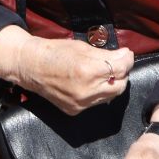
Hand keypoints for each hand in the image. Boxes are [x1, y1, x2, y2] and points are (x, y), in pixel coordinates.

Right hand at [0, 29, 127, 116]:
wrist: (31, 66)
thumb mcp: (83, 47)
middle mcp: (85, 91)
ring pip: (109, 97)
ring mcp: (80, 104)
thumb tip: (126, 56)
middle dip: (121, 74)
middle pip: (119, 86)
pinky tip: (90, 84)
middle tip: (117, 63)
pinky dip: (97, 93)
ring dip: (111, 84)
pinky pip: (95, 103)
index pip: (121, 69)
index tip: (126, 54)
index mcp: (87, 71)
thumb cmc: (55, 52)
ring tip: (102, 73)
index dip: (127, 60)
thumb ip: (107, 55)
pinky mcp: (75, 110)